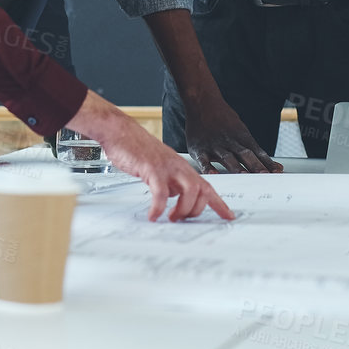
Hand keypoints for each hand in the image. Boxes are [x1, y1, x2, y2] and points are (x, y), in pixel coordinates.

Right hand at [70, 92, 233, 222]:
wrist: (120, 130)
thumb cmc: (137, 148)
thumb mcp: (159, 166)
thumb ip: (169, 181)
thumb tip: (174, 198)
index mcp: (182, 167)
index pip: (207, 187)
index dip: (220, 203)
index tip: (229, 216)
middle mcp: (178, 167)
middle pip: (202, 191)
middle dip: (195, 210)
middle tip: (180, 219)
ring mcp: (167, 167)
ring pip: (190, 191)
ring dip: (183, 210)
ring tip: (170, 218)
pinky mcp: (152, 169)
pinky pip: (161, 193)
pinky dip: (158, 208)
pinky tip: (153, 215)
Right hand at [184, 95, 282, 173]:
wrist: (202, 102)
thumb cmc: (224, 119)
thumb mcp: (242, 130)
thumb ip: (256, 151)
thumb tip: (276, 167)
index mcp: (242, 137)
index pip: (257, 152)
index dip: (267, 163)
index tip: (276, 173)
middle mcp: (230, 142)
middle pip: (245, 155)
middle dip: (255, 166)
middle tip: (265, 176)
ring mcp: (215, 145)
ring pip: (227, 157)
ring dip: (236, 167)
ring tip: (244, 177)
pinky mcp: (199, 149)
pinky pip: (204, 160)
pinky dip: (209, 168)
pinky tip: (214, 174)